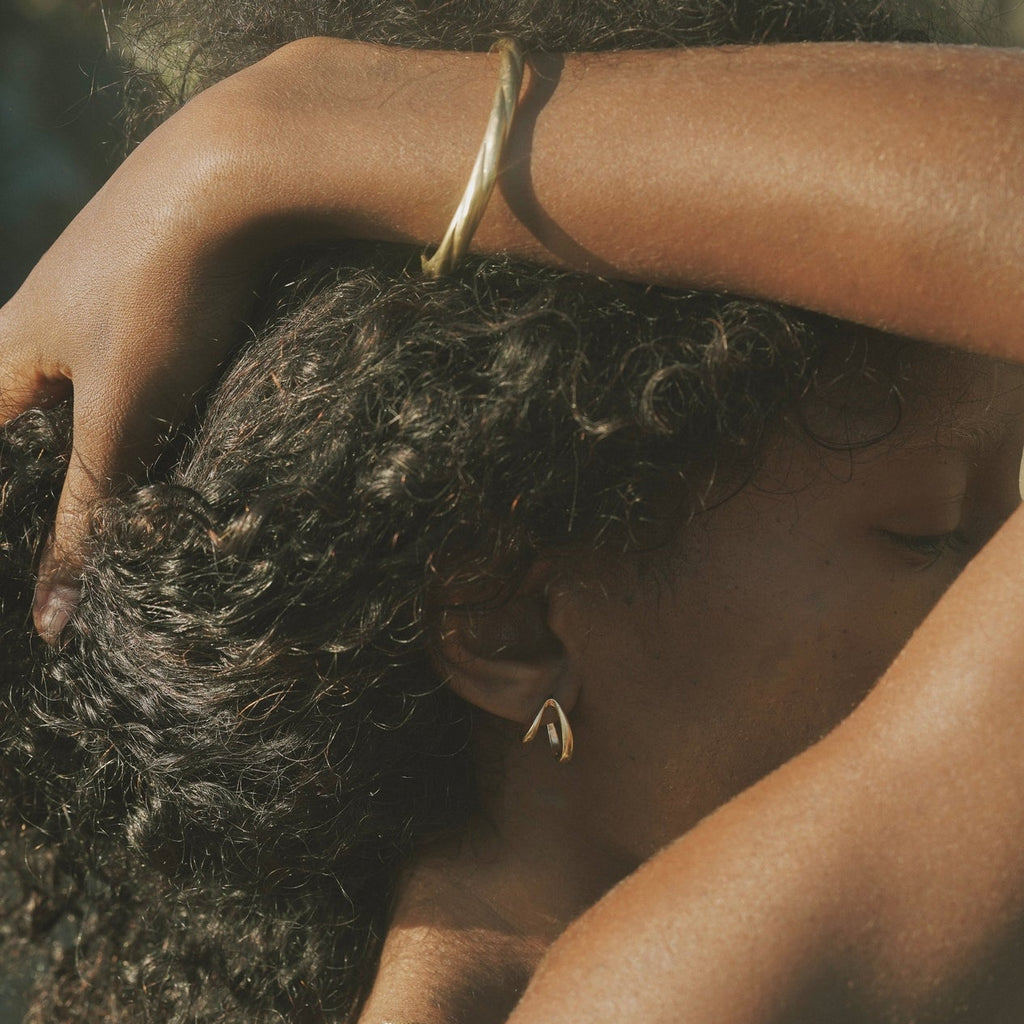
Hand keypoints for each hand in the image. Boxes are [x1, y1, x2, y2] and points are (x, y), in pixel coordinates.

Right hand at [0, 87, 267, 641]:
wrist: (233, 174)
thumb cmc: (163, 291)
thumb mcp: (124, 412)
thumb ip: (91, 511)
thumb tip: (54, 620)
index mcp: (6, 350)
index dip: (7, 512)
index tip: (17, 561)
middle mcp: (40, 319)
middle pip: (26, 419)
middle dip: (48, 480)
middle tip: (76, 545)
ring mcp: (98, 296)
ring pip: (84, 392)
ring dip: (101, 446)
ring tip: (130, 495)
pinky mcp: (156, 286)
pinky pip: (131, 362)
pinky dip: (142, 406)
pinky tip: (174, 423)